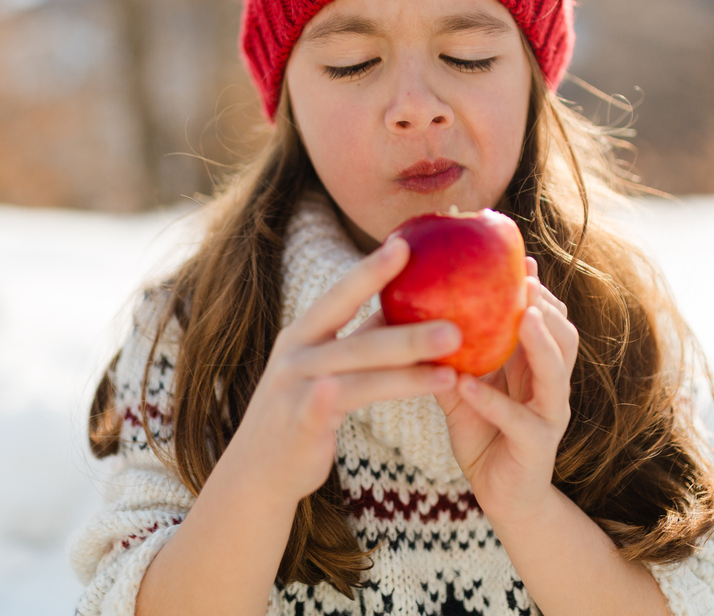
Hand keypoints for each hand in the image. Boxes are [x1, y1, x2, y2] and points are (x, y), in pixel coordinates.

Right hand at [226, 236, 460, 503]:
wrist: (256, 471)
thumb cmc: (302, 412)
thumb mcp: (324, 368)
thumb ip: (358, 340)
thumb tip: (405, 307)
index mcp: (302, 334)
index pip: (340, 295)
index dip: (371, 270)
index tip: (405, 243)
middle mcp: (297, 354)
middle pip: (360, 337)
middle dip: (409, 329)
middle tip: (457, 322)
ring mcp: (297, 387)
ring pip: (362, 374)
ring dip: (409, 369)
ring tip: (452, 365)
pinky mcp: (303, 421)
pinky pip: (344, 403)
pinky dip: (374, 394)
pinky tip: (419, 387)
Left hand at [434, 256, 578, 523]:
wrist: (501, 497)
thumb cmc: (483, 434)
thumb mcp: (465, 385)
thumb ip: (453, 353)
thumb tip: (417, 310)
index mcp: (537, 365)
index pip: (548, 317)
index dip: (537, 287)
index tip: (517, 258)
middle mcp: (551, 385)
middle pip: (564, 335)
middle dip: (547, 305)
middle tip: (523, 281)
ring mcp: (549, 415)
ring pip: (557, 371)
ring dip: (538, 343)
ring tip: (520, 318)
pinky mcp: (536, 446)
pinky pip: (518, 419)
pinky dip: (492, 400)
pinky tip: (466, 384)